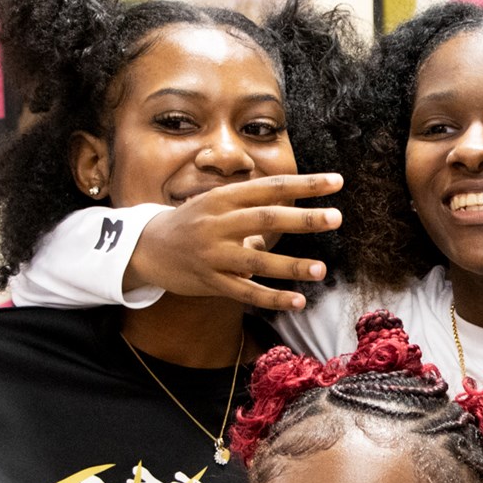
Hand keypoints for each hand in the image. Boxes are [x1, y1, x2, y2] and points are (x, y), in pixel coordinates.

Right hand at [127, 173, 343, 310]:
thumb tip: (295, 202)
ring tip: (322, 269)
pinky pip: (246, 292)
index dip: (304, 184)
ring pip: (258, 261)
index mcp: (223, 198)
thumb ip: (252, 204)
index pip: (270, 187)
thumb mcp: (216, 203)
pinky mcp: (210, 281)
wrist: (146, 248)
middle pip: (266, 219)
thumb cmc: (192, 222)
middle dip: (303, 219)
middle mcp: (218, 223)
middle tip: (336, 218)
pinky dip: (273, 298)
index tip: (336, 182)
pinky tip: (298, 301)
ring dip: (292, 266)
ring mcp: (213, 254)